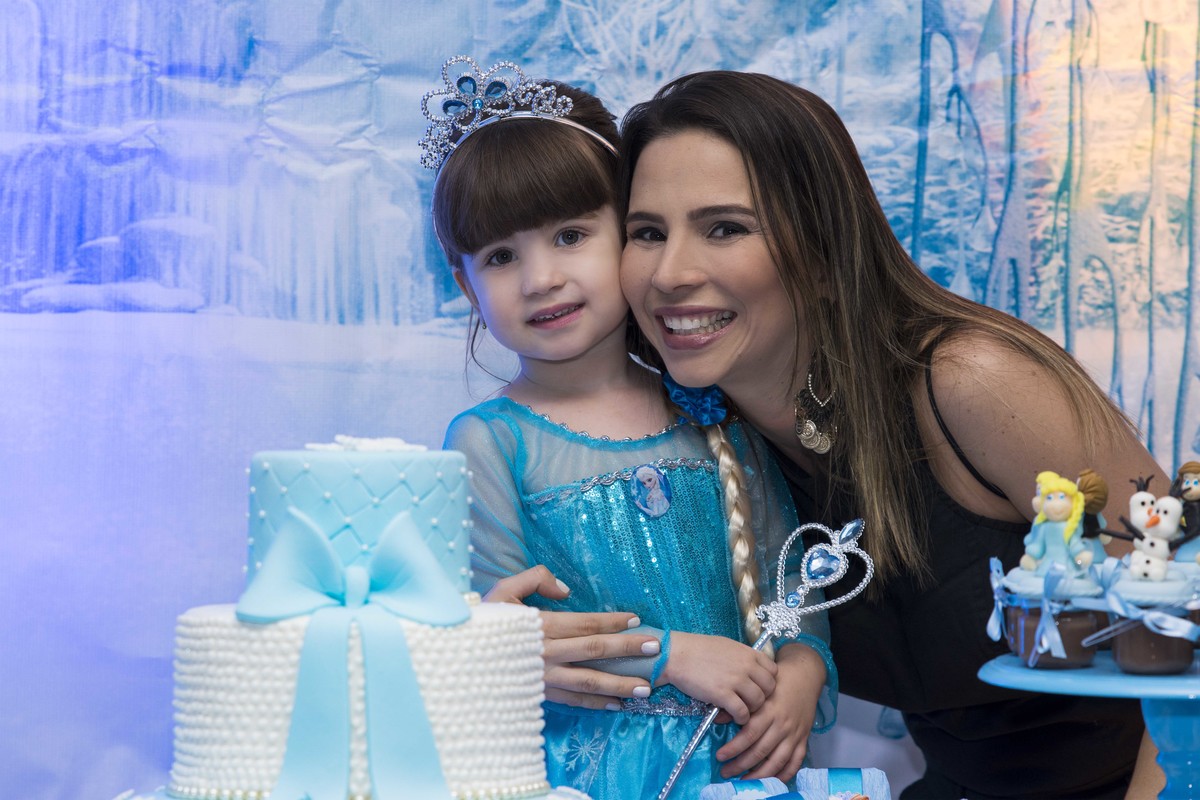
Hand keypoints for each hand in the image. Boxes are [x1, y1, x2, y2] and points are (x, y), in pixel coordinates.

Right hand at [484, 565, 657, 708]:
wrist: (454, 658)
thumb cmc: (481, 621)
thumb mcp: (502, 590)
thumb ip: (536, 579)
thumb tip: (566, 591)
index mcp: (539, 626)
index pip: (585, 623)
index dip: (612, 620)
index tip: (635, 618)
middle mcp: (545, 654)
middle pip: (594, 651)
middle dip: (627, 649)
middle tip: (654, 646)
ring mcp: (543, 679)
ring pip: (589, 682)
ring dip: (619, 684)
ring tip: (645, 687)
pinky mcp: (539, 696)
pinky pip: (573, 702)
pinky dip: (596, 704)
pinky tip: (617, 704)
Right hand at [660, 632, 776, 724]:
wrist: (676, 655)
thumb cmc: (698, 649)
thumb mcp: (727, 646)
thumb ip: (742, 657)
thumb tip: (752, 669)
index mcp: (748, 653)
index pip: (773, 671)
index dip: (767, 682)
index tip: (757, 687)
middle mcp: (746, 666)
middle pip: (769, 689)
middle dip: (763, 698)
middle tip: (750, 701)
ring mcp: (736, 681)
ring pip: (758, 702)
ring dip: (751, 710)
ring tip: (741, 710)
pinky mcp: (723, 695)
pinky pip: (742, 712)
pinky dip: (740, 718)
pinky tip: (732, 716)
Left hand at [717, 642, 826, 780]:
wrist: (804, 676)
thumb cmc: (777, 681)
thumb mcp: (756, 688)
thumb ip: (739, 704)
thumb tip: (717, 719)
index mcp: (768, 710)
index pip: (749, 734)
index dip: (733, 748)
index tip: (720, 756)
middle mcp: (782, 725)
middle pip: (760, 751)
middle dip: (740, 765)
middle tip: (725, 772)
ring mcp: (794, 734)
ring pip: (776, 761)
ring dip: (759, 775)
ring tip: (744, 781)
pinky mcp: (804, 739)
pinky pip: (795, 762)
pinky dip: (784, 774)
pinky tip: (771, 780)